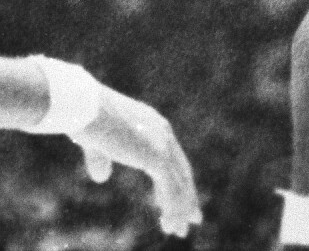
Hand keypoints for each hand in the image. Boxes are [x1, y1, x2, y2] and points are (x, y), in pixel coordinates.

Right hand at [72, 83, 202, 235]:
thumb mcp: (95, 142)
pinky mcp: (155, 155)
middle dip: (187, 196)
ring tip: (181, 230)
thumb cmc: (86, 120)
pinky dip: (173, 206)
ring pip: (179, 181)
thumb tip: (102, 178)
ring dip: (181, 207)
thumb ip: (101, 159)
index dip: (176, 179)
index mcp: (152, 125)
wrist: (85, 108)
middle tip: (193, 219)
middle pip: (182, 170)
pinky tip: (171, 223)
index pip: (171, 157)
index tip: (175, 200)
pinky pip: (170, 186)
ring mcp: (161, 144)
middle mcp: (162, 132)